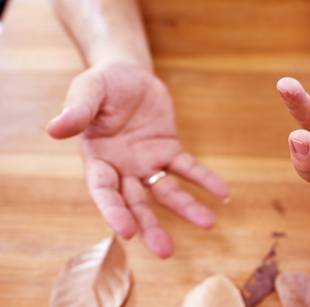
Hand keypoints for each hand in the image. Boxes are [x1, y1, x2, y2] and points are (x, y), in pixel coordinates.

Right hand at [47, 62, 229, 257]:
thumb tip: (54, 129)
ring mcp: (147, 162)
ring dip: (186, 208)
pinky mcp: (168, 150)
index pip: (104, 192)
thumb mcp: (88, 90)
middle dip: (150, 227)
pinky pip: (187, 168)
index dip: (114, 212)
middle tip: (165, 252)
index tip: (127, 232)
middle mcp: (122, 169)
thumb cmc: (102, 84)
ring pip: (166, 192)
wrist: (127, 73)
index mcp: (98, 160)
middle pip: (136, 203)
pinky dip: (204, 179)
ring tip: (209, 223)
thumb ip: (77, 110)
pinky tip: (222, 193)